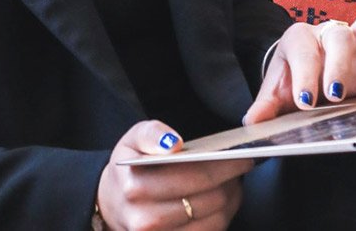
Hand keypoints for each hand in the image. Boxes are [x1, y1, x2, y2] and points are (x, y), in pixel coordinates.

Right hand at [97, 120, 251, 229]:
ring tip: (234, 183)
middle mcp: (146, 220)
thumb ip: (152, 134)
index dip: (225, 166)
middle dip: (232, 182)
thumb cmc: (129, 168)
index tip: (243, 155)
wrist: (111, 203)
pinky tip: (222, 202)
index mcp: (136, 186)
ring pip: (215, 222)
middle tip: (242, 166)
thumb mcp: (133, 139)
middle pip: (210, 200)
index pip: (194, 176)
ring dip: (231, 201)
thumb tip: (173, 144)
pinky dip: (221, 218)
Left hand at [243, 14, 355, 125]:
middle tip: (335, 94)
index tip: (306, 102)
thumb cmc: (295, 81)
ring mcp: (355, 36)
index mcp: (298, 39)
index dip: (305, 76)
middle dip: (338, 65)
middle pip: (337, 36)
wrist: (310, 71)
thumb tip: (252, 123)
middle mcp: (327, 32)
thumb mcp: (277, 93)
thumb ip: (266, 107)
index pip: (302, 49)